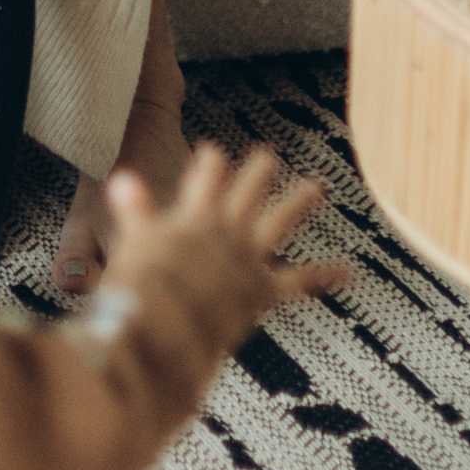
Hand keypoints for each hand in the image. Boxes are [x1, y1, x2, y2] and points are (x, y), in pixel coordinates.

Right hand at [96, 143, 347, 349]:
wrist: (167, 319)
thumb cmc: (144, 283)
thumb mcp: (134, 240)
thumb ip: (135, 209)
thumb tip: (122, 179)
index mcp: (194, 215)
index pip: (205, 175)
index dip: (210, 161)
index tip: (213, 150)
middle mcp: (225, 228)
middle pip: (247, 190)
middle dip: (258, 171)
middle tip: (268, 156)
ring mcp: (247, 255)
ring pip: (279, 219)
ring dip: (299, 202)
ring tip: (318, 186)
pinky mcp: (262, 287)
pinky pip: (299, 280)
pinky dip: (323, 275)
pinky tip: (347, 271)